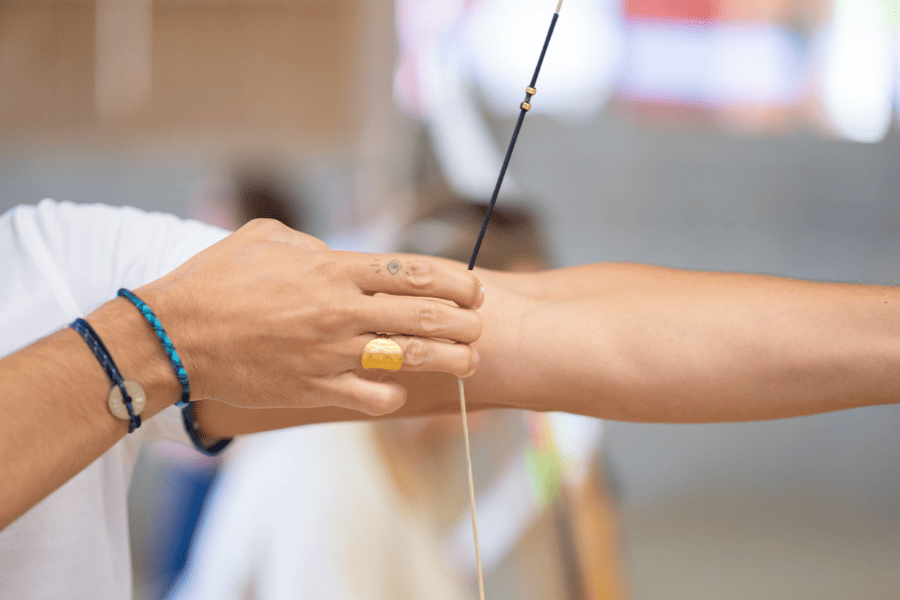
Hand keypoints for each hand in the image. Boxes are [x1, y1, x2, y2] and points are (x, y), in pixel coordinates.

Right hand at [134, 219, 483, 414]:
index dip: (454, 280)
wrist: (173, 336)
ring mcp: (330, 353)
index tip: (474, 288)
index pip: (412, 272)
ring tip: (468, 361)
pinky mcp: (314, 389)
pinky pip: (372, 397)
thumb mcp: (265, 239)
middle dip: (464, 321)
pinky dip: (392, 394)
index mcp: (333, 271)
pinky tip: (398, 389)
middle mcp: (340, 312)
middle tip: (480, 325)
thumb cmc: (216, 281)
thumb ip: (311, 244)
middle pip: (424, 315)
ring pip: (410, 357)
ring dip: (448, 359)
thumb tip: (337, 255)